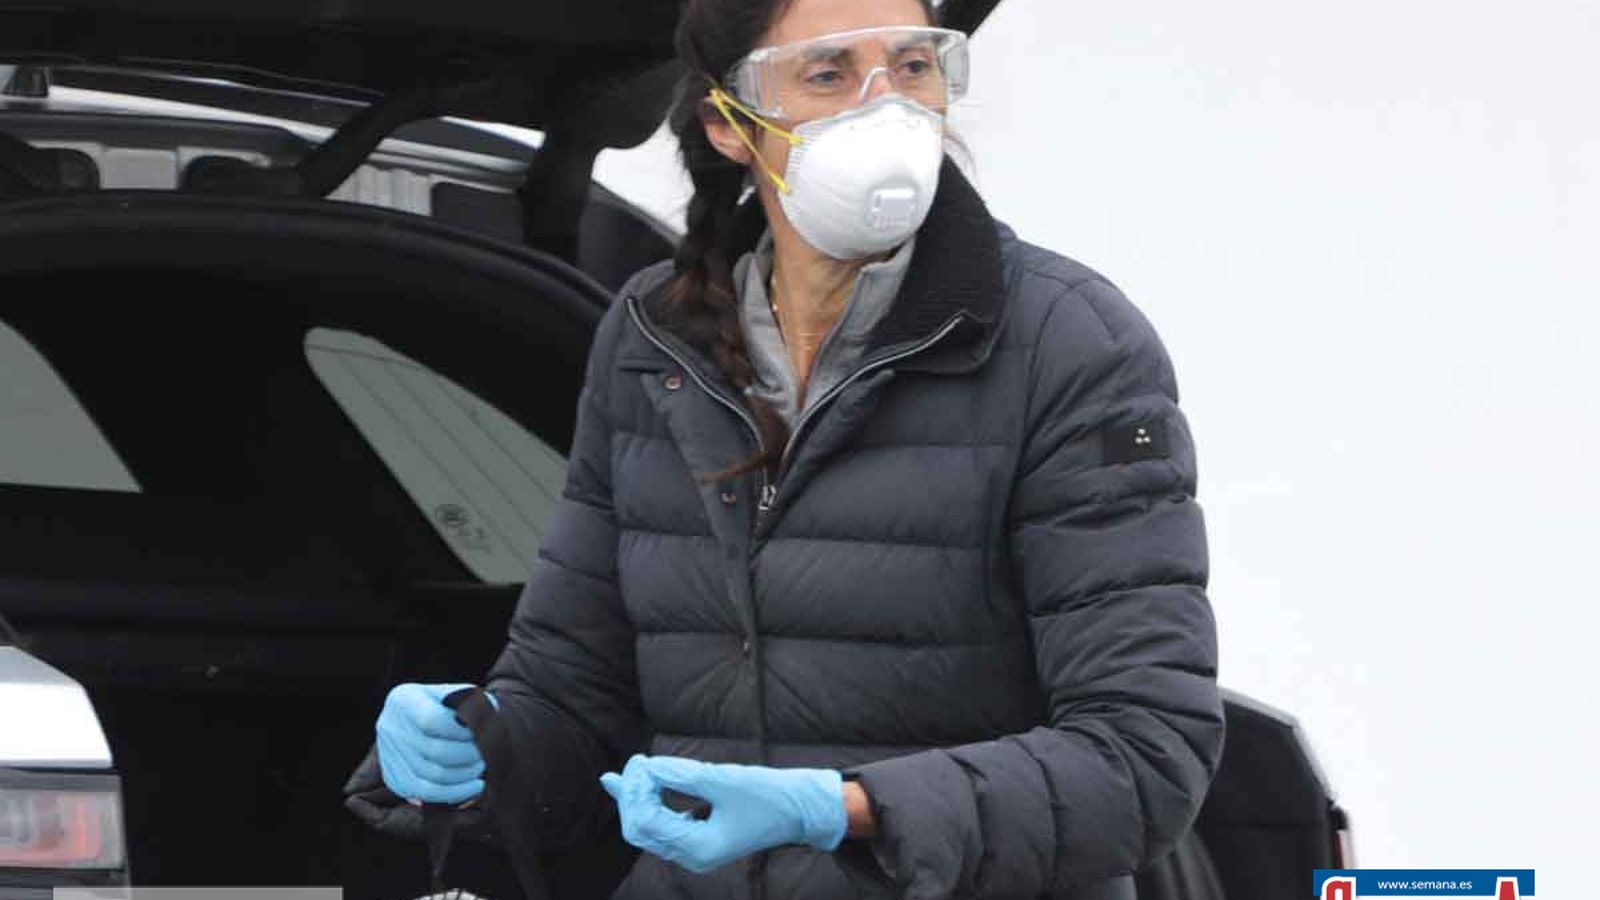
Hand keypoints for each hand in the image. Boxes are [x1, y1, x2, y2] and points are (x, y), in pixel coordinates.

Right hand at [374, 682, 496, 804]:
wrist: (419, 720)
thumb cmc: (446, 705)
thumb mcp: (455, 694)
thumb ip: (471, 703)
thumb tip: (485, 723)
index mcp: (403, 699)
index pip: (431, 720)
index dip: (460, 731)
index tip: (478, 733)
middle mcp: (389, 726)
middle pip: (435, 751)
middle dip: (468, 755)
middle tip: (484, 754)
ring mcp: (388, 755)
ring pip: (433, 775)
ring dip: (465, 774)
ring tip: (480, 766)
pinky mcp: (393, 778)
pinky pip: (425, 793)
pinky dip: (454, 793)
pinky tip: (474, 787)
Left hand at [599, 754, 846, 872]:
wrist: (799, 808)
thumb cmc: (767, 793)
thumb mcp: (721, 779)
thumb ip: (680, 774)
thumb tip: (644, 767)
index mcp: (700, 849)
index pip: (647, 822)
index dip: (635, 791)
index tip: (638, 761)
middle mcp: (694, 858)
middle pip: (641, 830)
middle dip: (632, 797)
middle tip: (633, 763)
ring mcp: (696, 852)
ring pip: (650, 829)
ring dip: (639, 799)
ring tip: (633, 768)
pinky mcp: (700, 841)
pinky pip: (665, 825)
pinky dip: (653, 804)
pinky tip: (645, 783)